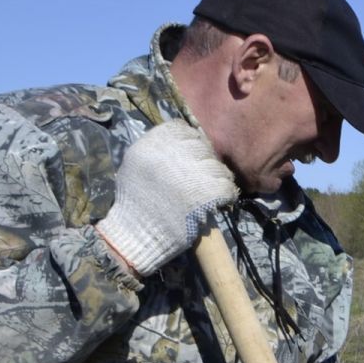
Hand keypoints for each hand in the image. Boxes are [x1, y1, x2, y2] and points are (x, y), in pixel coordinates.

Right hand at [96, 121, 237, 275]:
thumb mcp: (135, 164)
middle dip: (206, 160)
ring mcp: (188, 174)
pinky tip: (223, 200)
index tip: (194, 153)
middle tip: (206, 174)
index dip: (192, 141)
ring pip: (217, 167)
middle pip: (202, 147)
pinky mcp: (202, 195)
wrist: (136, 232)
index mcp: (152, 144)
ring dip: (219, 177)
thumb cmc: (135, 201)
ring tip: (215, 187)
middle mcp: (170, 155)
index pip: (181, 130)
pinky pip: (226, 187)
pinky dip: (228, 193)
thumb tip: (185, 138)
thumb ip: (156, 148)